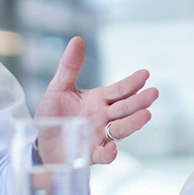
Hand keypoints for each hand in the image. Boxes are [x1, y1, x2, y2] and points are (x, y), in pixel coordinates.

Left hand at [35, 36, 157, 163]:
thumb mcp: (59, 87)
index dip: (132, 82)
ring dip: (133, 123)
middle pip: (125, 109)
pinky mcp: (89, 153)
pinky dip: (109, 153)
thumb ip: (70, 66)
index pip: (120, 90)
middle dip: (140, 101)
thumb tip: (77, 39)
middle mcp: (103, 117)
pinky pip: (102, 155)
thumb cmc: (52, 114)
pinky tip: (113, 148)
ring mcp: (99, 135)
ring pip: (120, 129)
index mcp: (99, 100)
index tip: (145, 74)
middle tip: (153, 93)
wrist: (40, 140)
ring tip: (145, 116)